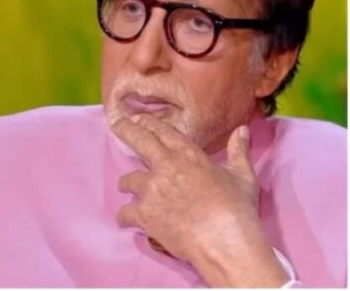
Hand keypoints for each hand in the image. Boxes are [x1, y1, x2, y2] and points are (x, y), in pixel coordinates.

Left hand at [111, 114, 287, 286]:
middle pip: (138, 140)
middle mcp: (165, 167)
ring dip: (127, 184)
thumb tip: (242, 130)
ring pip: (127, 180)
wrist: (225, 242)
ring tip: (126, 188)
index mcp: (188, 155)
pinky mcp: (144, 214)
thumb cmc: (237, 209)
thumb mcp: (243, 176)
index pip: (162, 130)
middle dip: (125, 130)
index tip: (139, 118)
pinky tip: (126, 220)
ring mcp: (151, 190)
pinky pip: (125, 212)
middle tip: (117, 126)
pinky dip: (125, 217)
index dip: (148, 122)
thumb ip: (239, 151)